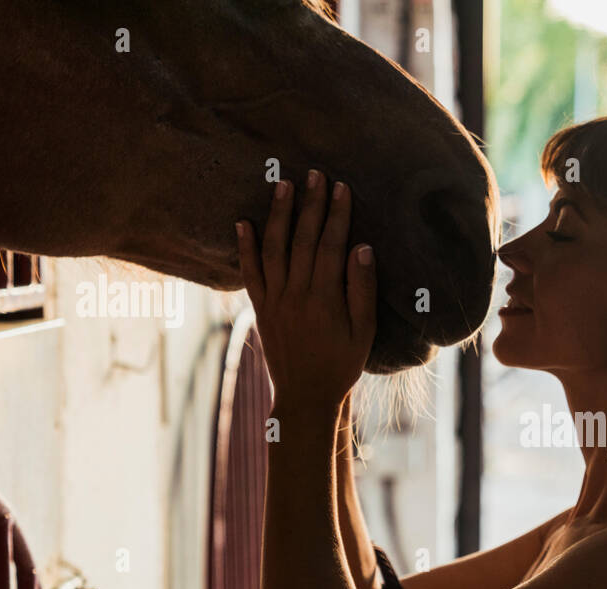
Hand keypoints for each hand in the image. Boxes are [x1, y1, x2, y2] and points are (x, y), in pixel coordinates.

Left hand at [236, 170, 376, 409]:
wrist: (305, 396)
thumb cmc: (342, 364)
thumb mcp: (364, 332)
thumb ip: (362, 289)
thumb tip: (362, 248)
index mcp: (325, 298)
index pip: (332, 246)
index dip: (337, 215)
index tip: (341, 188)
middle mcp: (296, 294)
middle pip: (304, 240)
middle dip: (310, 205)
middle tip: (314, 174)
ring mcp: (275, 300)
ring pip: (274, 249)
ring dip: (278, 214)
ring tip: (282, 185)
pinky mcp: (261, 308)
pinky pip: (250, 273)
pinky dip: (244, 247)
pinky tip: (242, 222)